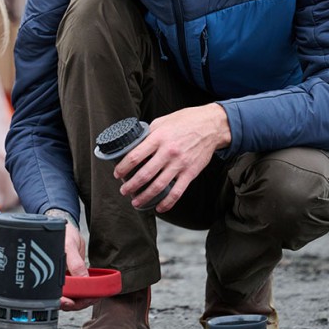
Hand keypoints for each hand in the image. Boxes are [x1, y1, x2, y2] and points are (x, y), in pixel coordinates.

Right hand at [44, 211, 95, 311]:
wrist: (67, 227)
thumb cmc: (63, 233)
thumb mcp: (69, 245)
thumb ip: (75, 262)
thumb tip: (83, 278)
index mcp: (49, 273)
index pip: (55, 295)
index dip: (64, 302)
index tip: (74, 302)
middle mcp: (54, 279)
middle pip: (64, 300)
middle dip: (77, 303)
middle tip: (91, 298)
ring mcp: (63, 280)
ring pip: (71, 298)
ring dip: (83, 299)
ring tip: (95, 295)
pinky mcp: (71, 278)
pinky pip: (78, 290)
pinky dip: (86, 293)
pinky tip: (94, 290)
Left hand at [115, 103, 230, 212]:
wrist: (210, 126)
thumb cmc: (185, 121)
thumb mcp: (162, 122)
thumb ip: (148, 134)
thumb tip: (133, 145)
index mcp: (158, 138)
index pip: (135, 156)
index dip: (123, 168)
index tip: (118, 174)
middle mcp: (168, 152)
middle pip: (144, 174)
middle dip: (130, 186)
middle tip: (123, 190)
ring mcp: (180, 164)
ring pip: (158, 186)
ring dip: (145, 197)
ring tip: (135, 201)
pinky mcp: (190, 173)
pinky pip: (177, 192)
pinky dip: (167, 203)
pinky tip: (159, 207)